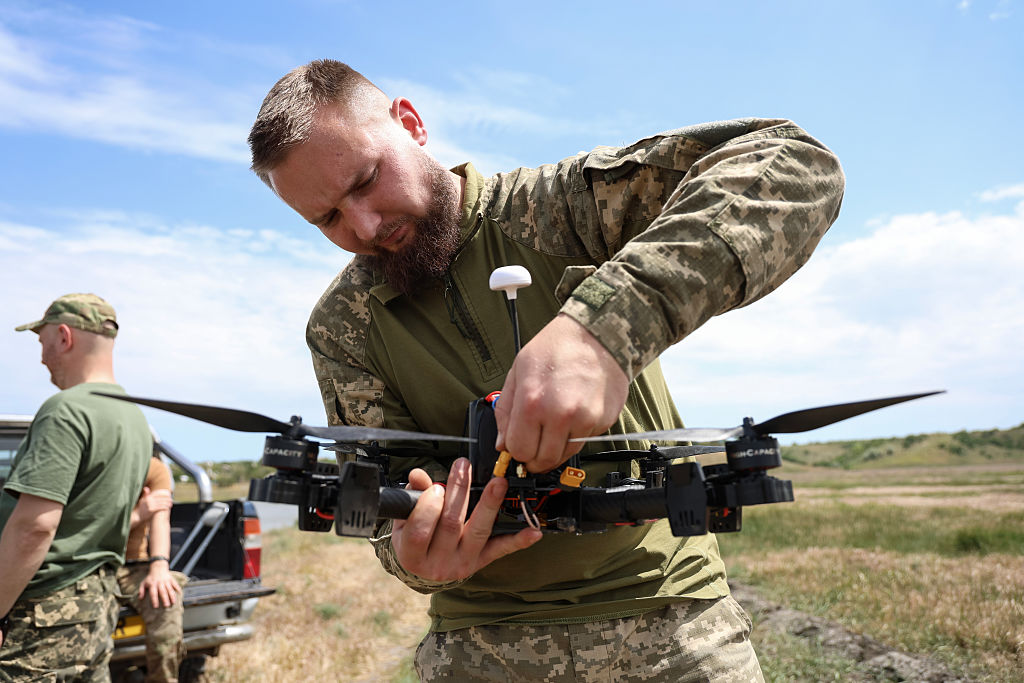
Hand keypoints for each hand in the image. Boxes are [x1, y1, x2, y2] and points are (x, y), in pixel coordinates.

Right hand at [135, 487, 172, 522]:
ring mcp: (150, 505)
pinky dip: (164, 507)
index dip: (164, 494)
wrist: (137, 516)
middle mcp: (149, 500)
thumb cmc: (140, 508)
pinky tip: (167, 508)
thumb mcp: (142, 500)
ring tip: (171, 504)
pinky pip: (160, 508)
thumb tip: (146, 488)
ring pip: (161, 503)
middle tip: (171, 500)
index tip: (168, 495)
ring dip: (167, 503)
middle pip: (161, 498)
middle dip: (167, 499)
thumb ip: (145, 494)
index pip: (158, 494)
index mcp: (148, 497)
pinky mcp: (151, 510)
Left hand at [139, 562, 182, 608]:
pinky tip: (180, 593)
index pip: (153, 593)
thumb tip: (140, 598)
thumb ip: (141, 591)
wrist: (158, 567)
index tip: (155, 606)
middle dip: (165, 599)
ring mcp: (166, 581)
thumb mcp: (143, 583)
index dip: (154, 600)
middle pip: (163, 592)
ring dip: (172, 596)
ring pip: (170, 589)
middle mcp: (160, 583)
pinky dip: (178, 588)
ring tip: (173, 602)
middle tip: (166, 606)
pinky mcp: (171, 579)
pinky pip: (175, 584)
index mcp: (152, 585)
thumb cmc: (150, 577)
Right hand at [390, 458, 541, 581]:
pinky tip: (533, 531)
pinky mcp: (482, 561)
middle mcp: (438, 563)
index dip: (428, 508)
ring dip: (490, 505)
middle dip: (458, 492)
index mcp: (412, 555)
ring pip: (479, 532)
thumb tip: (417, 474)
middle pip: (451, 525)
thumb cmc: (415, 540)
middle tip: (463, 468)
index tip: (435, 488)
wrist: (426, 570)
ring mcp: (463, 563)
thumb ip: (412, 497)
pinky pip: (501, 550)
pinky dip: (519, 541)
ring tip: (498, 483)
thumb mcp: (404, 522)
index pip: (419, 532)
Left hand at [494, 314, 629, 472]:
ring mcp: (585, 421)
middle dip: (534, 456)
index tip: (519, 444)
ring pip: (563, 456)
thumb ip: (506, 411)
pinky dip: (575, 436)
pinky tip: (574, 414)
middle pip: (542, 461)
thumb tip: (503, 444)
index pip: (519, 450)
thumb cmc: (557, 347)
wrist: (598, 335)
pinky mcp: (603, 422)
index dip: (516, 449)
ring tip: (554, 424)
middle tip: (535, 441)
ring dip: (555, 448)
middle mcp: (560, 415)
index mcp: (533, 402)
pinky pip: (583, 442)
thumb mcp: (518, 370)